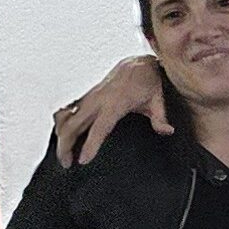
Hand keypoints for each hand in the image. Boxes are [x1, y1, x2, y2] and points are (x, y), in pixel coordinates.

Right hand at [55, 56, 169, 166]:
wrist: (137, 64)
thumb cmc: (148, 82)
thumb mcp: (158, 101)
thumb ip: (160, 118)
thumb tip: (167, 131)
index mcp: (115, 103)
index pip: (99, 128)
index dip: (90, 145)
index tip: (82, 160)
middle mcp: (97, 100)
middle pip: (72, 125)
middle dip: (65, 145)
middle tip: (67, 164)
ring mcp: (89, 97)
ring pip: (65, 117)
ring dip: (60, 136)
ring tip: (63, 155)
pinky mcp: (85, 96)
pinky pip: (66, 110)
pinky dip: (60, 124)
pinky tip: (61, 137)